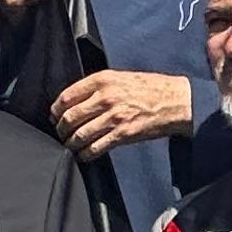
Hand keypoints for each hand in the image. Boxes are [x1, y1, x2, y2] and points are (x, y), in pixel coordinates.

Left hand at [51, 69, 195, 157]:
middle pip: (69, 118)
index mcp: (102, 80)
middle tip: (61, 134)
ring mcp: (113, 117)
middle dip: (61, 129)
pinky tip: (84, 154)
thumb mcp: (120, 77)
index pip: (66, 97)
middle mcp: (105, 97)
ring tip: (70, 146)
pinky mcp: (122, 134)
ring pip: (79, 135)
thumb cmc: (151, 88)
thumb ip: (97, 87)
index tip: (55, 117)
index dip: (56, 110)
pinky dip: (85, 154)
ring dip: (70, 144)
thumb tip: (75, 101)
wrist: (177, 101)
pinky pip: (95, 148)